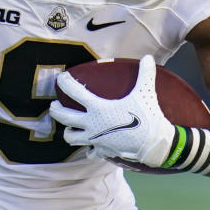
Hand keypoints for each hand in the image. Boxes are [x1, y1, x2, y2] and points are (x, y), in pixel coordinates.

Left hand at [47, 55, 175, 167]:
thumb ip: (145, 74)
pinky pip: (90, 152)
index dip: (65, 83)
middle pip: (64, 117)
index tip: (61, 78)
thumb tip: (148, 57)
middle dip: (56, 110)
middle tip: (54, 105)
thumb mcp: (145, 93)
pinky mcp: (103, 151)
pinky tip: (91, 145)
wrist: (155, 145)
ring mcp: (95, 140)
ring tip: (69, 127)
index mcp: (98, 108)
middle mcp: (92, 124)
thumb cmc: (147, 117)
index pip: (74, 92)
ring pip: (71, 137)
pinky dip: (89, 149)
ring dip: (68, 131)